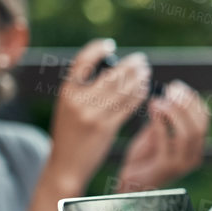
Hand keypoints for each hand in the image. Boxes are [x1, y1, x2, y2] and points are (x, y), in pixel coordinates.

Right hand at [26, 40, 148, 210]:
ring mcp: (92, 115)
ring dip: (137, 79)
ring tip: (145, 73)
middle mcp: (78, 101)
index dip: (96, 49)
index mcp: (66, 92)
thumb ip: (82, 90)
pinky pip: (127, 106)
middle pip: (110, 75)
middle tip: (141, 61)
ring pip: (122, 90)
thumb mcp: (67, 107)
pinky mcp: (106, 128)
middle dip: (129, 66)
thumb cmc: (70, 133)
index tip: (110, 45)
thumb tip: (110, 70)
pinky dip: (138, 96)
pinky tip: (144, 90)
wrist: (66, 165)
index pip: (81, 62)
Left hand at [116, 80, 209, 192]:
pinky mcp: (166, 168)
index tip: (177, 86)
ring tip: (158, 100)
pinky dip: (161, 122)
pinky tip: (152, 110)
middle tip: (170, 89)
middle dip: (185, 104)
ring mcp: (182, 164)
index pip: (204, 120)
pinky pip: (167, 140)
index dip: (193, 101)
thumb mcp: (155, 135)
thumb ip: (164, 120)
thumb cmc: (142, 160)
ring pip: (187, 133)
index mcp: (195, 146)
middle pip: (199, 125)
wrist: (130, 186)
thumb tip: (167, 95)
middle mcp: (193, 156)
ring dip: (173, 112)